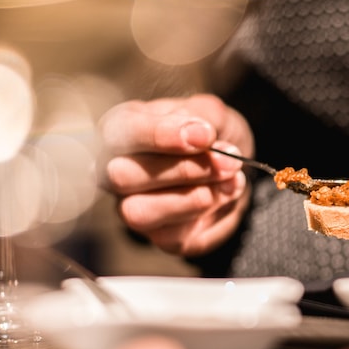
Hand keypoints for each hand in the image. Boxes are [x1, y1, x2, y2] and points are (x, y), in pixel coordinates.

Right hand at [98, 94, 253, 255]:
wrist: (234, 169)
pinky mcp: (158, 236)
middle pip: (121, 176)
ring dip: (195, 196)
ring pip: (139, 212)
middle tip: (227, 160)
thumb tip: (198, 135)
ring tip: (231, 179)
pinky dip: (208, 213)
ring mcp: (131, 207)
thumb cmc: (212, 135)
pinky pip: (172, 235)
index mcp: (120, 129)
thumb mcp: (211, 113)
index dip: (161, 135)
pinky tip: (227, 194)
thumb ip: (202, 116)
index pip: (119, 132)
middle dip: (183, 169)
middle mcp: (114, 170)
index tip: (205, 135)